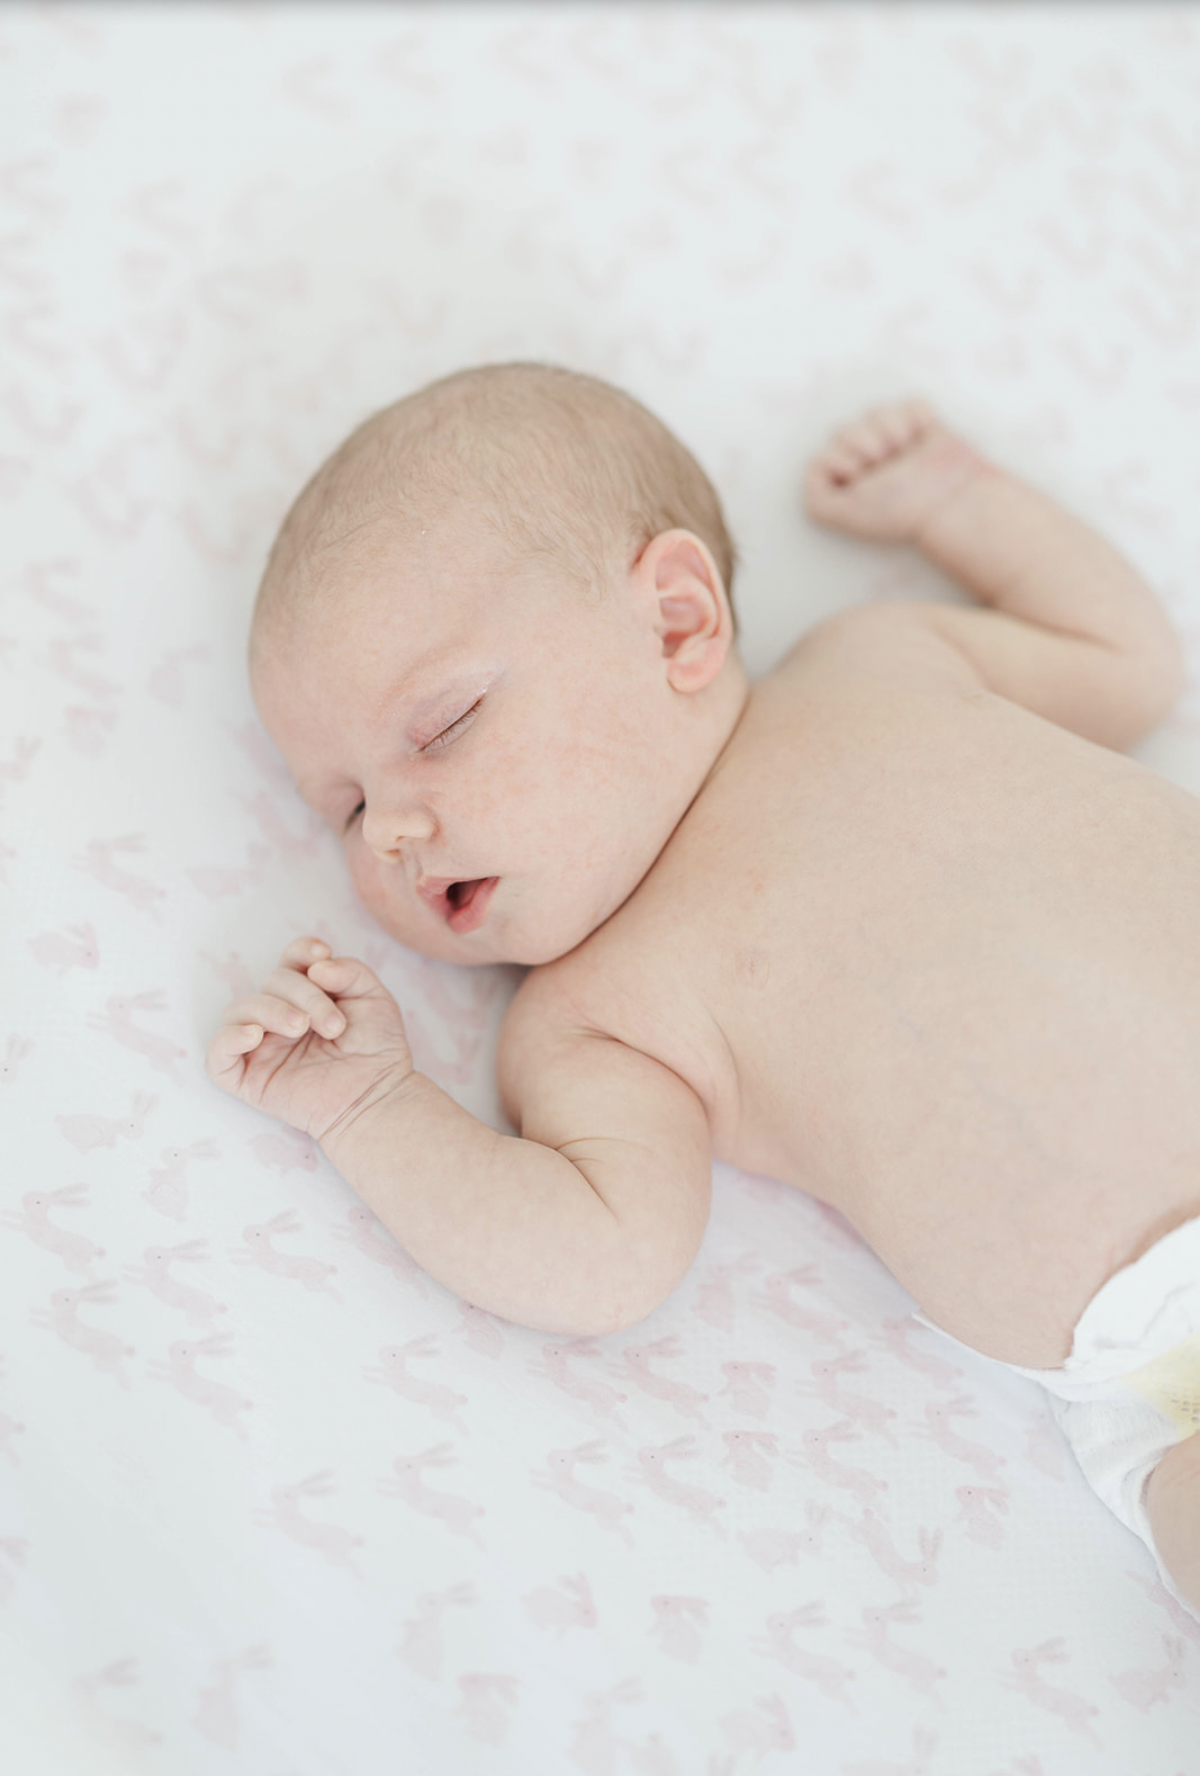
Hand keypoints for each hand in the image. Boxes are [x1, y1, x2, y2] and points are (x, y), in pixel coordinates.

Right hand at [206, 938, 413, 1141]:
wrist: (377, 1097)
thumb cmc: (376, 1050)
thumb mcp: (374, 998)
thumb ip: (351, 971)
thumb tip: (316, 965)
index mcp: (306, 995)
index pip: (290, 961)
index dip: (300, 951)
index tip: (323, 954)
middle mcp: (279, 1016)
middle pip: (271, 982)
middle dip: (304, 995)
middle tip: (334, 1025)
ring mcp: (261, 1047)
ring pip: (238, 1011)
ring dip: (269, 1010)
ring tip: (301, 1027)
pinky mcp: (249, 1078)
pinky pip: (217, 1055)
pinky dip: (229, 1039)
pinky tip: (255, 1035)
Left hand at [804, 400, 986, 543]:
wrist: (949, 503)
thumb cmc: (899, 512)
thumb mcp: (844, 515)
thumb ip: (816, 498)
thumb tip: (818, 468)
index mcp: (849, 478)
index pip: (826, 452)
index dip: (845, 462)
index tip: (866, 482)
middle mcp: (868, 458)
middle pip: (845, 429)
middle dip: (867, 447)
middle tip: (889, 470)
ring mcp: (895, 440)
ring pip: (876, 411)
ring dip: (892, 434)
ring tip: (907, 457)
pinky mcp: (922, 424)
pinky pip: (910, 403)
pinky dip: (918, 420)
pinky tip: (924, 442)